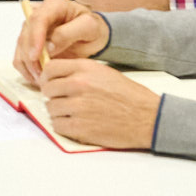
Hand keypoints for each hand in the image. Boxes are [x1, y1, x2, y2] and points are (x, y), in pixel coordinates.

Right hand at [15, 0, 109, 84]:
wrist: (92, 37)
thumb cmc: (92, 29)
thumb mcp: (88, 28)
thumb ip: (68, 34)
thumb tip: (48, 46)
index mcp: (53, 5)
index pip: (37, 19)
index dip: (34, 38)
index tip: (36, 55)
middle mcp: (38, 14)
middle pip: (25, 35)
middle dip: (31, 57)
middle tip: (42, 73)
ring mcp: (32, 29)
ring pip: (20, 48)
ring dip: (28, 65)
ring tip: (43, 77)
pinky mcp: (29, 43)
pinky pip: (20, 57)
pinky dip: (26, 69)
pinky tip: (38, 76)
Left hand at [38, 58, 160, 149]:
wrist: (148, 118)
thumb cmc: (129, 96)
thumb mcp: (104, 73)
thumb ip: (80, 72)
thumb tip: (57, 77)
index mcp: (85, 69)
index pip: (50, 68)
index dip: (48, 77)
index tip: (51, 83)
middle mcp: (79, 85)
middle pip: (47, 89)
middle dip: (53, 96)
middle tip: (64, 101)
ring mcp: (78, 107)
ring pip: (50, 108)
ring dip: (59, 112)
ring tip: (75, 113)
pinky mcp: (79, 127)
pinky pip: (57, 125)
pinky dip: (64, 126)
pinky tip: (77, 124)